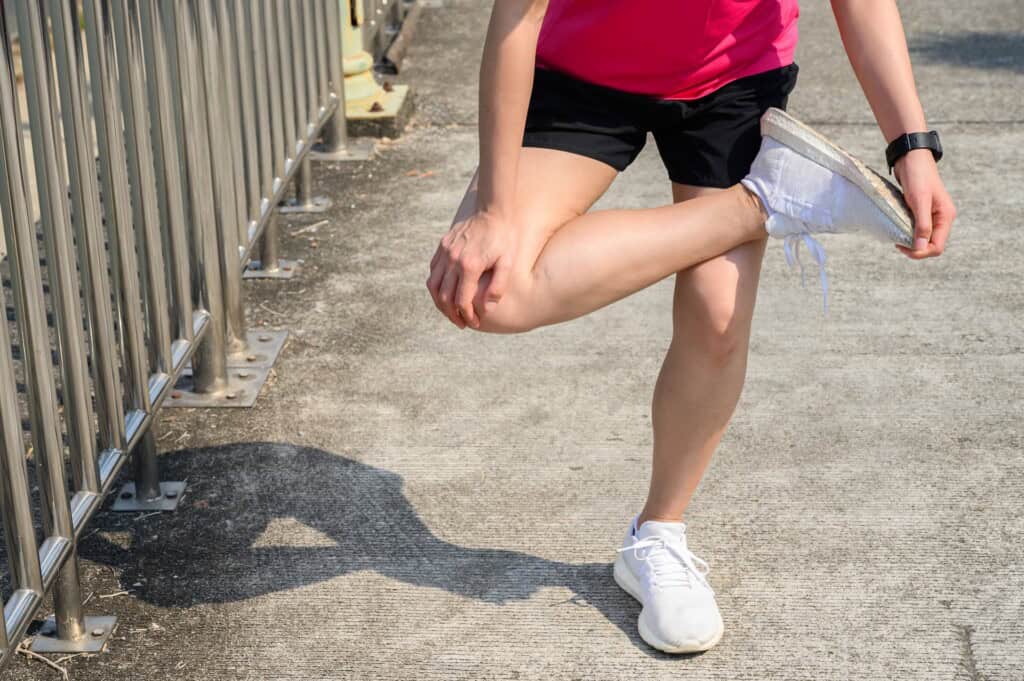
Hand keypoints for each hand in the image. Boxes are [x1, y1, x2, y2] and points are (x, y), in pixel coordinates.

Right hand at [426, 209, 515, 328]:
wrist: (496, 213)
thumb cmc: (505, 240)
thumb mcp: (507, 264)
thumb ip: (498, 287)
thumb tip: (486, 309)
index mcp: (470, 265)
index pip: (461, 300)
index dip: (467, 316)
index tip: (474, 323)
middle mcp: (453, 258)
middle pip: (444, 296)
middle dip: (452, 314)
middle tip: (462, 323)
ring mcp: (445, 251)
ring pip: (433, 285)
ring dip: (440, 302)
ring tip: (451, 312)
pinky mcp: (443, 245)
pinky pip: (433, 270)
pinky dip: (436, 285)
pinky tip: (447, 292)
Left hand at [893, 149, 955, 258]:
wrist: (911, 158)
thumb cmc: (917, 176)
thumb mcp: (920, 201)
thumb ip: (922, 225)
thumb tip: (920, 249)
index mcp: (945, 216)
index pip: (937, 246)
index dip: (921, 252)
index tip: (901, 246)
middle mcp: (941, 217)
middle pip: (931, 245)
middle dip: (915, 248)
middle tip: (897, 242)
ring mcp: (932, 215)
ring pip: (923, 238)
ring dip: (911, 241)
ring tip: (896, 236)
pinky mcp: (922, 211)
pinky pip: (917, 228)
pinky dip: (908, 232)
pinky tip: (898, 229)